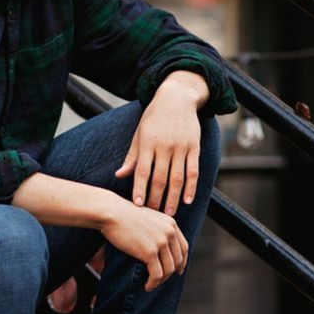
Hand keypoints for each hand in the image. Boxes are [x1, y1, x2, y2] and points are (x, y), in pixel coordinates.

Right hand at [100, 197, 188, 290]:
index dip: (182, 262)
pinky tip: (147, 286)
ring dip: (161, 280)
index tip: (177, 271)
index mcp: (171, 224)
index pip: (184, 248)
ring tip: (151, 284)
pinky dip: (153, 283)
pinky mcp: (150, 252)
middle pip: (177, 260)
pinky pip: (157, 274)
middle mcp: (169, 232)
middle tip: (160, 279)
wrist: (111, 212)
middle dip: (170, 273)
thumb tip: (160, 248)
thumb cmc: (124, 216)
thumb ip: (158, 230)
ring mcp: (161, 242)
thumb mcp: (148, 219)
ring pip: (168, 269)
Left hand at [115, 72, 208, 215]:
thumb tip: (119, 176)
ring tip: (169, 213)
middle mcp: (164, 146)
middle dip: (156, 198)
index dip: (139, 188)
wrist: (177, 97)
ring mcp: (181, 147)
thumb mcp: (139, 134)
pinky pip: (193, 170)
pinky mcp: (194, 147)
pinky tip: (187, 200)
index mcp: (147, 143)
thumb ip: (132, 156)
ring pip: (177, 178)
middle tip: (152, 216)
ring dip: (173, 198)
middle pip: (160, 178)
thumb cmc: (153, 118)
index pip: (142, 171)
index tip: (137, 205)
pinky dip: (191, 187)